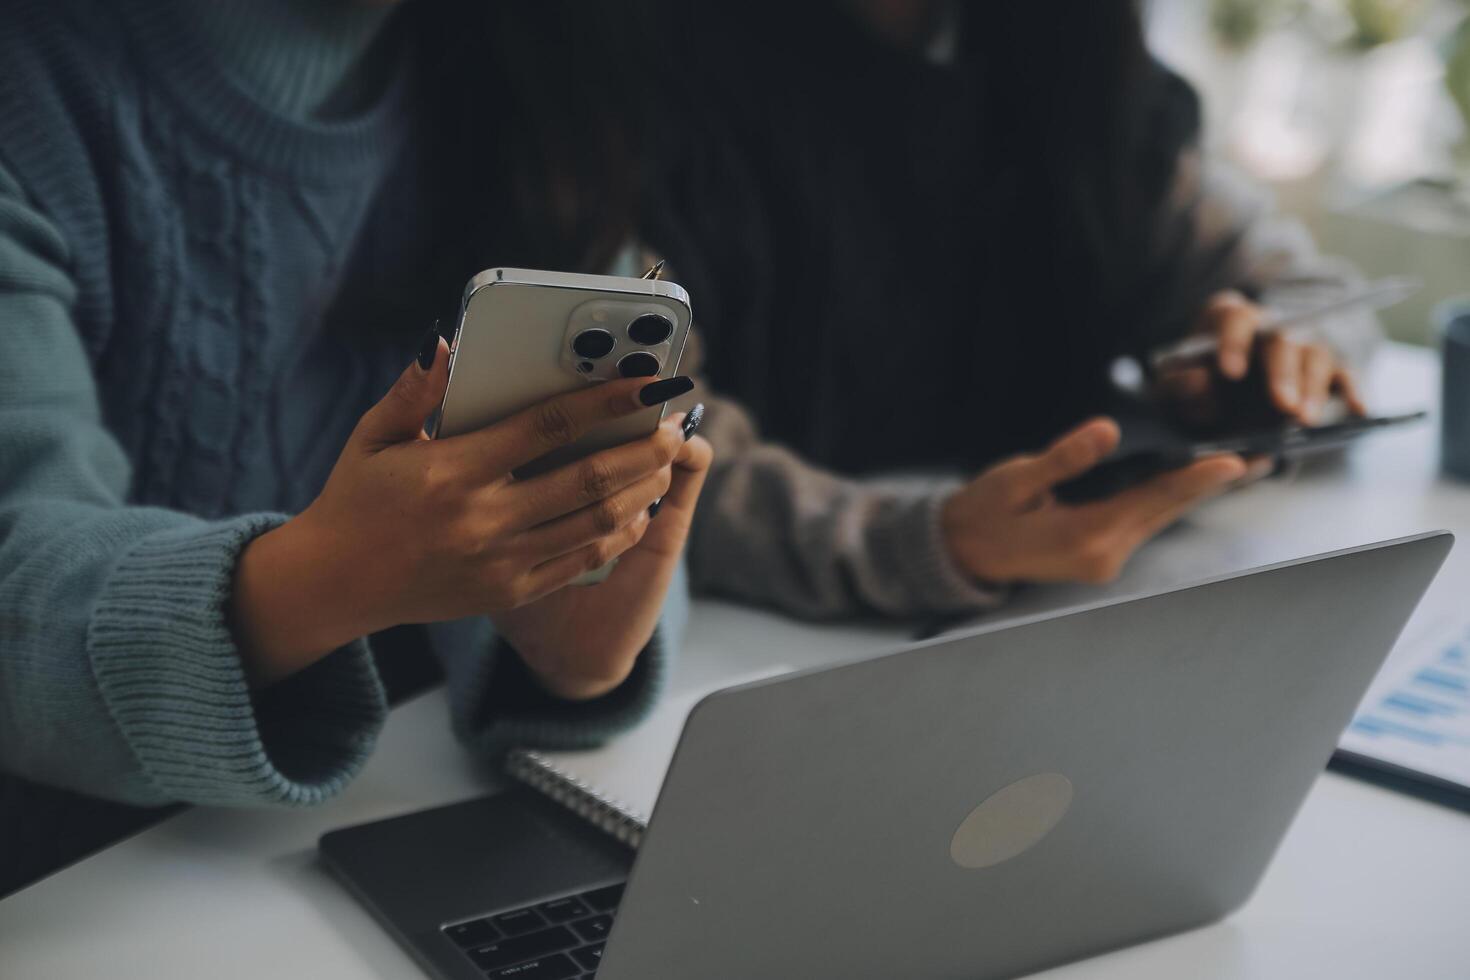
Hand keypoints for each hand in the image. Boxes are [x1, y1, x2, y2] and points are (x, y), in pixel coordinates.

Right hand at [231, 336, 697, 685]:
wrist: (334, 585)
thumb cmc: (355, 499)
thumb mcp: (373, 437)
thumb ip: (414, 392)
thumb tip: (445, 343)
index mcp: (453, 472)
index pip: (548, 426)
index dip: (606, 401)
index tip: (648, 381)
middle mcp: (483, 519)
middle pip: (588, 479)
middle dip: (643, 449)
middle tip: (676, 424)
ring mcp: (500, 562)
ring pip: (594, 523)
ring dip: (641, 490)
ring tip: (665, 462)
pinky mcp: (508, 593)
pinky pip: (579, 561)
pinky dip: (617, 534)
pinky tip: (638, 510)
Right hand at [941, 418, 1246, 584]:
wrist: (962, 552)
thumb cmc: (984, 513)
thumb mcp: (1016, 479)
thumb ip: (1065, 457)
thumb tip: (1107, 430)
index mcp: (1085, 536)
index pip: (1152, 499)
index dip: (1196, 478)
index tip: (1235, 462)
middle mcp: (1104, 555)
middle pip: (1167, 511)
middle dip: (1210, 484)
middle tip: (1259, 457)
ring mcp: (1105, 561)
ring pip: (1159, 518)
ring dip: (1191, 492)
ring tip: (1234, 464)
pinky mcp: (1101, 558)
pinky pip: (1143, 523)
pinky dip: (1165, 500)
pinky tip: (1185, 480)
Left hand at [1155, 291, 1366, 426]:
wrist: (1213, 399)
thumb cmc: (1190, 386)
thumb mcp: (1169, 388)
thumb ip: (1177, 385)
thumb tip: (1201, 382)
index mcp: (1228, 319)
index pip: (1235, 318)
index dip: (1233, 342)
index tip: (1228, 373)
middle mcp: (1270, 326)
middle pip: (1283, 339)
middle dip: (1283, 373)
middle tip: (1281, 405)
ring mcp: (1300, 347)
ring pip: (1317, 356)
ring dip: (1313, 389)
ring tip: (1304, 421)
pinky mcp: (1322, 373)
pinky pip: (1344, 376)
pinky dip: (1353, 392)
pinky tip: (1359, 410)